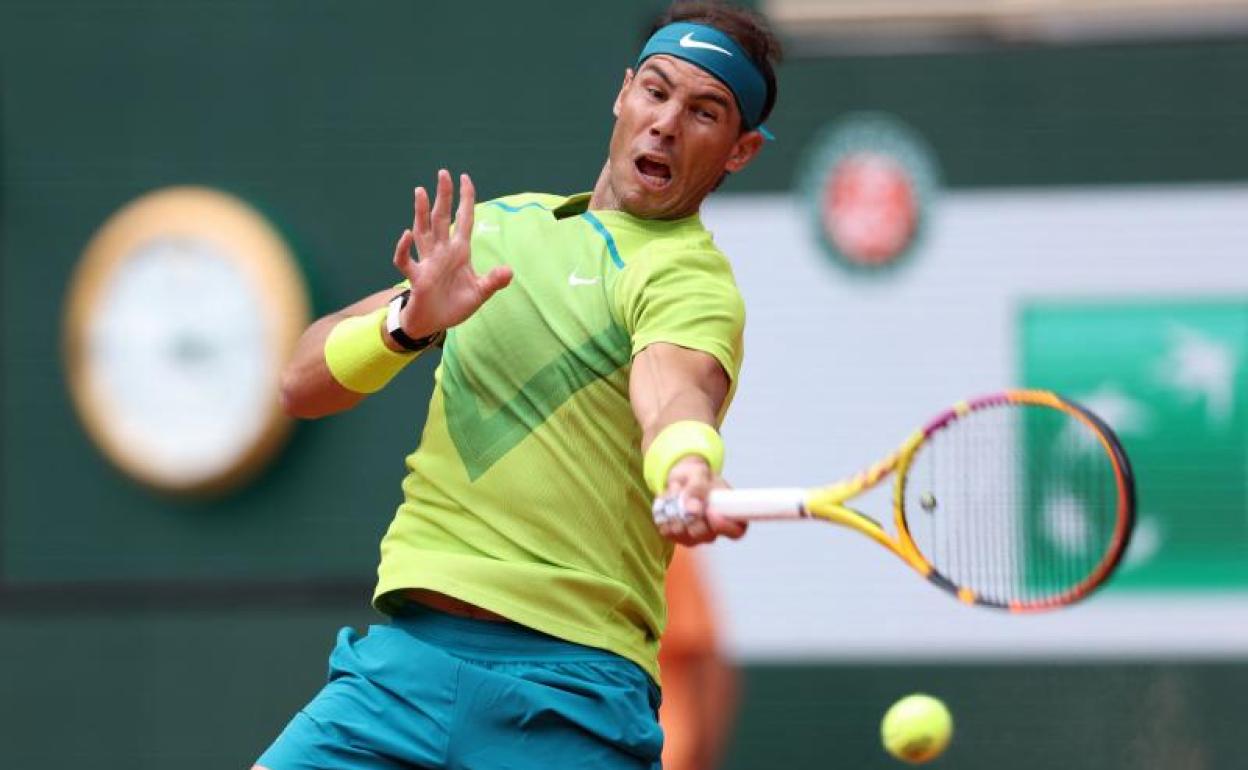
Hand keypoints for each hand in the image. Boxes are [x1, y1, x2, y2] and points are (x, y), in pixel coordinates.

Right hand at [391, 170, 512, 338]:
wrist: (435, 323)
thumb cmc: (455, 305)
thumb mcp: (480, 292)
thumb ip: (494, 281)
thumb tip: (509, 271)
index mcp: (460, 251)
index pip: (464, 219)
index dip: (466, 199)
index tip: (465, 178)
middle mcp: (442, 251)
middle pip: (442, 218)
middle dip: (444, 196)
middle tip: (443, 173)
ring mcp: (428, 262)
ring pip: (423, 231)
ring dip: (421, 212)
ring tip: (420, 190)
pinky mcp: (417, 277)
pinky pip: (405, 260)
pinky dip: (404, 248)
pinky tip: (406, 235)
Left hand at [654, 456, 747, 545]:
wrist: (680, 479)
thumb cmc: (696, 476)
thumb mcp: (698, 473)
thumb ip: (698, 488)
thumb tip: (693, 509)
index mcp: (730, 513)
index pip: (737, 530)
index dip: (725, 526)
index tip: (710, 511)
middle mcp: (715, 529)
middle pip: (706, 535)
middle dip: (691, 517)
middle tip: (682, 497)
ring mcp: (697, 536)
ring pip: (684, 535)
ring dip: (674, 512)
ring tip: (675, 493)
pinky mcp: (679, 537)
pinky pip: (668, 533)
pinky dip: (664, 516)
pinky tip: (667, 503)